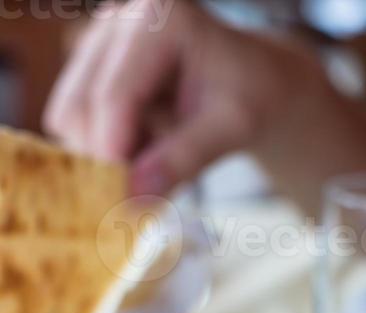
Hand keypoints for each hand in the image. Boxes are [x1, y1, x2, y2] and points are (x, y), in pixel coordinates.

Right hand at [44, 0, 320, 195]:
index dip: (112, 152)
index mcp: (160, 18)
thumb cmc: (251, 98)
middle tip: (137, 197)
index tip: (122, 201)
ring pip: (70, 117)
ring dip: (105, 154)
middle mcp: (119, 18)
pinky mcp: (90, 68)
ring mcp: (99, 41)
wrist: (254, 84)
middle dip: (103, 158)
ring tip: (154, 163)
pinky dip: (105, 149)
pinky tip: (144, 149)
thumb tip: (135, 198)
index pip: (115, 94)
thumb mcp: (232, 129)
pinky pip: (78, 124)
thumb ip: (185, 159)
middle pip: (79, 105)